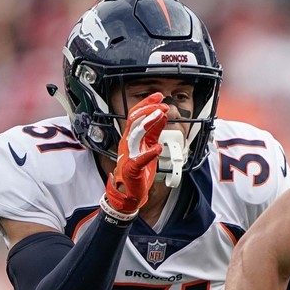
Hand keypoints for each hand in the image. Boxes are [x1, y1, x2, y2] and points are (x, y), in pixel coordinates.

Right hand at [102, 93, 167, 217]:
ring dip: (148, 124)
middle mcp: (128, 143)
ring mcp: (128, 155)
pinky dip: (148, 153)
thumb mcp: (148, 145)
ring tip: (161, 116)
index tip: (158, 96)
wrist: (129, 193)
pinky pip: (139, 159)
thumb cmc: (138, 170)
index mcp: (131, 137)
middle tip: (162, 105)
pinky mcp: (132, 169)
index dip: (146, 104)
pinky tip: (158, 147)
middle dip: (148, 110)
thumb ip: (154, 132)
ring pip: (135, 135)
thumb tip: (162, 116)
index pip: (136, 115)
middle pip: (134, 121)